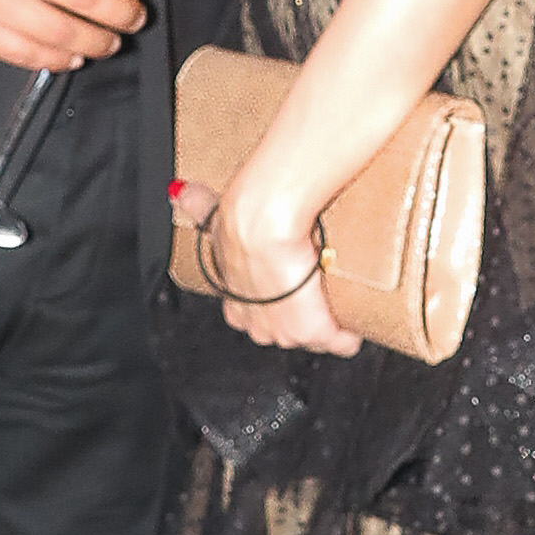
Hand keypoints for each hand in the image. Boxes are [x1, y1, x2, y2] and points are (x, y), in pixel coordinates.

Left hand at [171, 175, 357, 357]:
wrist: (263, 221)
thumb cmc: (241, 219)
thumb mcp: (214, 217)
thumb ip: (198, 206)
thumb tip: (180, 191)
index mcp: (235, 304)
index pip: (258, 317)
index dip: (277, 301)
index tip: (290, 281)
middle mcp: (256, 326)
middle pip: (288, 332)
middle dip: (305, 313)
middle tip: (318, 283)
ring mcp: (284, 334)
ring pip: (315, 338)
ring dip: (329, 319)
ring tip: (337, 292)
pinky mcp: (313, 332)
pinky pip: (341, 342)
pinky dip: (350, 330)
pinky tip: (355, 311)